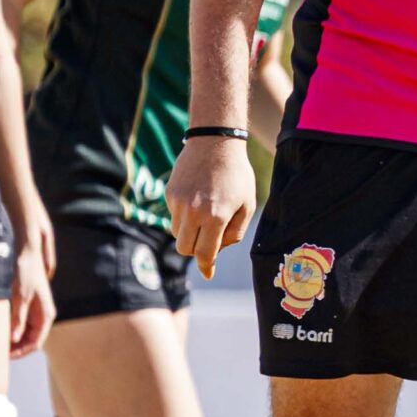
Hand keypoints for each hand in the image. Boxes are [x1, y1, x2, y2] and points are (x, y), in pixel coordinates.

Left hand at [7, 222, 52, 357]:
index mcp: (45, 316)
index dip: (19, 353)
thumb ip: (17, 318)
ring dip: (11, 341)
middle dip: (14, 349)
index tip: (2, 358)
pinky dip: (9, 330)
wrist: (27, 253)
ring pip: (23, 333)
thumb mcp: (19, 296)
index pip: (35, 343)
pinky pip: (19, 324)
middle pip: (29, 341)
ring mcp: (34, 311)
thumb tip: (13, 340)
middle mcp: (41, 316)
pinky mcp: (26, 306)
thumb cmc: (25, 273)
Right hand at [167, 134, 257, 278]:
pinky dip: (184, 216)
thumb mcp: (247, 205)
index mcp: (216, 217)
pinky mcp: (170, 194)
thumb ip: (234, 233)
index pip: (204, 253)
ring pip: (178, 233)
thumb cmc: (237, 176)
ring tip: (206, 214)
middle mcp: (193, 212)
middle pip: (185, 248)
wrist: (215, 143)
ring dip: (190, 232)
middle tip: (208, 242)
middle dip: (196, 250)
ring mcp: (178, 203)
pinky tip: (198, 199)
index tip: (208, 273)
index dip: (206, 266)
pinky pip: (174, 215)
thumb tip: (217, 253)